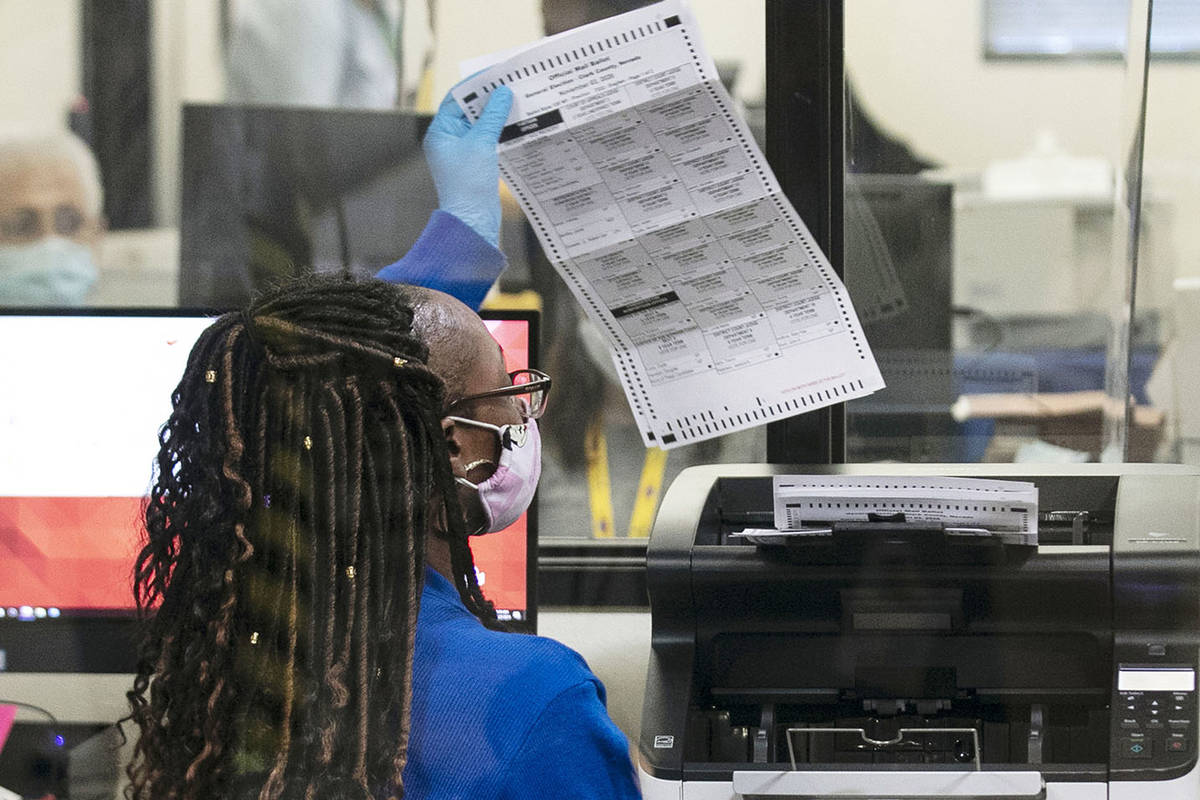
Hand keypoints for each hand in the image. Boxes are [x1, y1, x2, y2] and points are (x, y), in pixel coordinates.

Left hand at [423, 85, 513, 246]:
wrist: (472, 221)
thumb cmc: (469, 184)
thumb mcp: (481, 144)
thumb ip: (492, 116)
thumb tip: (503, 93)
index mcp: (440, 132)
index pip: (456, 99)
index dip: (476, 85)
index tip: (495, 73)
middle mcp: (448, 139)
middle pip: (469, 110)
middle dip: (489, 98)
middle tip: (510, 84)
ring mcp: (462, 152)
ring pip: (480, 124)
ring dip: (497, 114)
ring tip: (517, 100)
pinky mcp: (476, 163)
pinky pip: (488, 139)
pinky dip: (500, 130)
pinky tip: (516, 124)